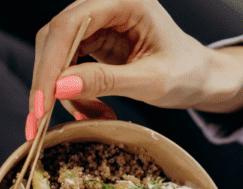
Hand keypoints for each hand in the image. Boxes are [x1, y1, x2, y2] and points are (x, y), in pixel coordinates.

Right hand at [27, 0, 242, 132]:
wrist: (201, 76)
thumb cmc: (187, 73)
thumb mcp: (150, 82)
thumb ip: (105, 82)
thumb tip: (58, 87)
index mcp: (125, 1)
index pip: (69, 26)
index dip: (49, 65)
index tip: (41, 104)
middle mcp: (105, 5)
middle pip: (54, 38)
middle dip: (47, 82)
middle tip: (41, 122)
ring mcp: (96, 22)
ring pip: (54, 54)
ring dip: (59, 91)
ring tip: (86, 116)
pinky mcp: (91, 41)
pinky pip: (64, 66)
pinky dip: (70, 93)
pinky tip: (89, 110)